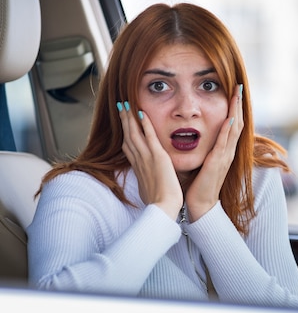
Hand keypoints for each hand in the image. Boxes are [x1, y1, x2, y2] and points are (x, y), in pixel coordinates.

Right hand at [118, 101, 182, 219]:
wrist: (162, 208)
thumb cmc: (159, 203)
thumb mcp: (149, 190)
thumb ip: (148, 182)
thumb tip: (149, 182)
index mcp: (137, 168)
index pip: (128, 147)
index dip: (124, 134)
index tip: (122, 124)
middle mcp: (139, 161)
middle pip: (127, 136)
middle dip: (123, 121)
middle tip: (120, 106)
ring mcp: (147, 158)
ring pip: (134, 133)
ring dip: (130, 117)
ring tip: (126, 104)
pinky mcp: (157, 157)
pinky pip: (149, 136)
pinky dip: (145, 123)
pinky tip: (141, 112)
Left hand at [185, 85, 243, 221]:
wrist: (200, 205)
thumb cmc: (198, 185)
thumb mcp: (204, 162)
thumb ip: (204, 148)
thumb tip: (196, 134)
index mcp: (224, 151)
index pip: (232, 125)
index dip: (234, 108)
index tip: (234, 92)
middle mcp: (228, 152)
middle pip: (238, 122)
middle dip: (238, 104)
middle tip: (239, 86)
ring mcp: (225, 157)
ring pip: (234, 129)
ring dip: (236, 110)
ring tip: (237, 94)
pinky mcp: (217, 163)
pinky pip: (224, 143)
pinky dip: (228, 130)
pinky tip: (229, 117)